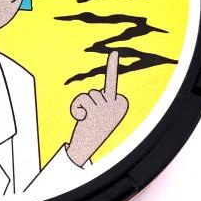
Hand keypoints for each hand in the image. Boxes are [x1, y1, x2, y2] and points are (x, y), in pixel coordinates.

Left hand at [66, 51, 128, 165]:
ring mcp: (108, 110)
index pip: (110, 85)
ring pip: (89, 94)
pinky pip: (81, 99)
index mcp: (125, 104)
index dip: (100, 99)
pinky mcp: (95, 113)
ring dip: (83, 105)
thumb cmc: (96, 126)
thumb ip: (110, 87)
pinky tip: (80, 120)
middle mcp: (120, 106)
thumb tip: (114, 51)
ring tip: (87, 120)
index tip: (104, 115)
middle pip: (97, 90)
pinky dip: (76, 107)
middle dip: (90, 101)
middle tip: (94, 119)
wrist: (86, 148)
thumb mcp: (107, 106)